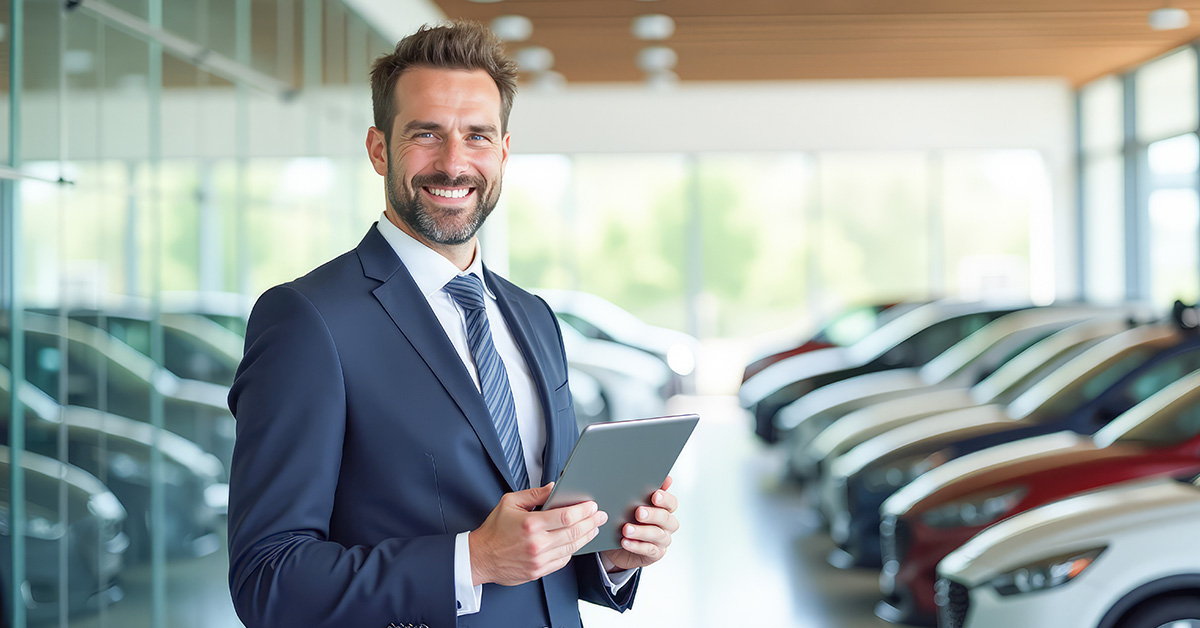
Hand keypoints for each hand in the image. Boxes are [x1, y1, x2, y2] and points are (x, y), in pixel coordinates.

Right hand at [469, 482, 608, 586]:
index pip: (566, 516)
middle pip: (574, 532)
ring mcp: (539, 560)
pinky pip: (563, 560)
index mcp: (531, 524)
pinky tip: (576, 542)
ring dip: (586, 537)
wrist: (480, 558)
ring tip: (593, 528)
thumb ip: (534, 494)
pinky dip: (572, 550)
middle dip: (591, 522)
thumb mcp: (509, 503)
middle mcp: (537, 544)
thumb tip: (554, 488)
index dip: (583, 510)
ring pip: (572, 547)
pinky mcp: (539, 571)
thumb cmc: (493, 531)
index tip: (592, 505)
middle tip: (600, 516)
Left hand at [600, 476, 678, 571]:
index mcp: (664, 509)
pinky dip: (637, 545)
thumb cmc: (628, 520)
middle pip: (666, 518)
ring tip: (626, 529)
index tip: (654, 495)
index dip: (665, 499)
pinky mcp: (655, 554)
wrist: (619, 545)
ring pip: (657, 535)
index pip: (671, 503)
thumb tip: (657, 478)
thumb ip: (642, 491)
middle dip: (652, 514)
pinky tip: (625, 542)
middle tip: (638, 512)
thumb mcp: (631, 504)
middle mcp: (667, 525)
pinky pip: (649, 550)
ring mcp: (662, 540)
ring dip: (641, 531)